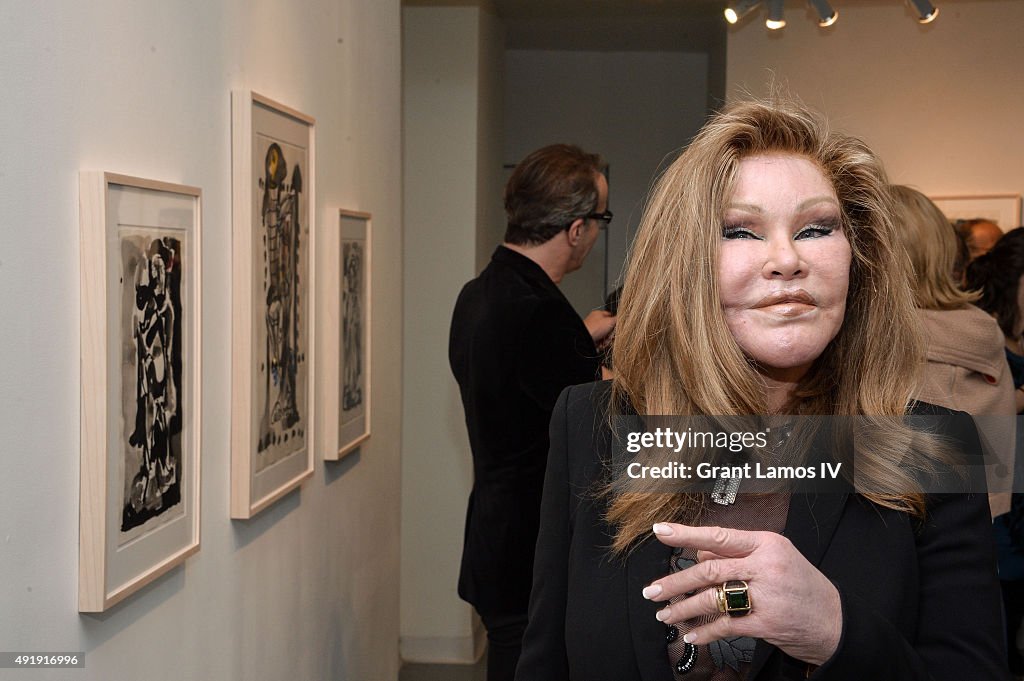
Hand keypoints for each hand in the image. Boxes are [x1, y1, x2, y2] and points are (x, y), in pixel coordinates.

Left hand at [583, 310, 615, 344]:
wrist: (585, 339)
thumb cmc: (595, 328)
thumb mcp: (609, 321)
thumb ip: (617, 319)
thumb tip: (622, 317)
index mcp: (598, 314)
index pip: (610, 316)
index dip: (615, 321)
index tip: (618, 326)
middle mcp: (595, 322)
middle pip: (609, 328)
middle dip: (611, 333)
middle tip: (610, 335)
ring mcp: (594, 331)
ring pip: (606, 336)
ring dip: (607, 340)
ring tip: (605, 340)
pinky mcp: (593, 339)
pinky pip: (601, 342)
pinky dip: (602, 344)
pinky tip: (601, 344)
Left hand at [641, 523, 841, 665]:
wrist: (835, 621)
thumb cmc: (802, 586)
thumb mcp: (775, 558)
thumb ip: (737, 554)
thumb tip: (700, 552)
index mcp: (766, 543)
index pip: (718, 535)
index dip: (686, 534)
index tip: (660, 531)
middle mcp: (765, 565)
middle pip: (709, 570)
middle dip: (675, 582)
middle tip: (652, 590)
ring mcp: (767, 595)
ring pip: (713, 598)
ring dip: (683, 608)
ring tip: (665, 614)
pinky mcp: (766, 622)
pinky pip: (726, 626)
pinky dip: (705, 632)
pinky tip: (692, 635)